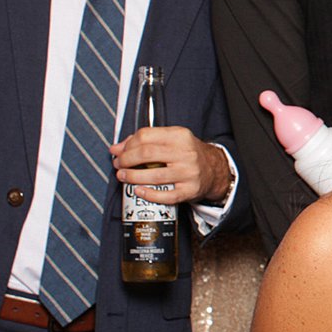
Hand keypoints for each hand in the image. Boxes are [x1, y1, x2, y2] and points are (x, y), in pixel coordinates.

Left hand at [111, 127, 231, 205]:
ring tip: (123, 177)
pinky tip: (139, 191)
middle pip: (147, 154)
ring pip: (154, 176)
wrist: (214, 169)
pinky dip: (149, 194)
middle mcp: (186, 153)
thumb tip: (117, 148)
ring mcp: (189, 172)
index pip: (146, 136)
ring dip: (132, 177)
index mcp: (179, 136)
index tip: (119, 151)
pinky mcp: (190, 190)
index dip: (127, 145)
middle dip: (126, 160)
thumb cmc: (188, 154)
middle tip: (119, 165)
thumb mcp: (172, 139)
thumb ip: (146, 141)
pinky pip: (166, 195)